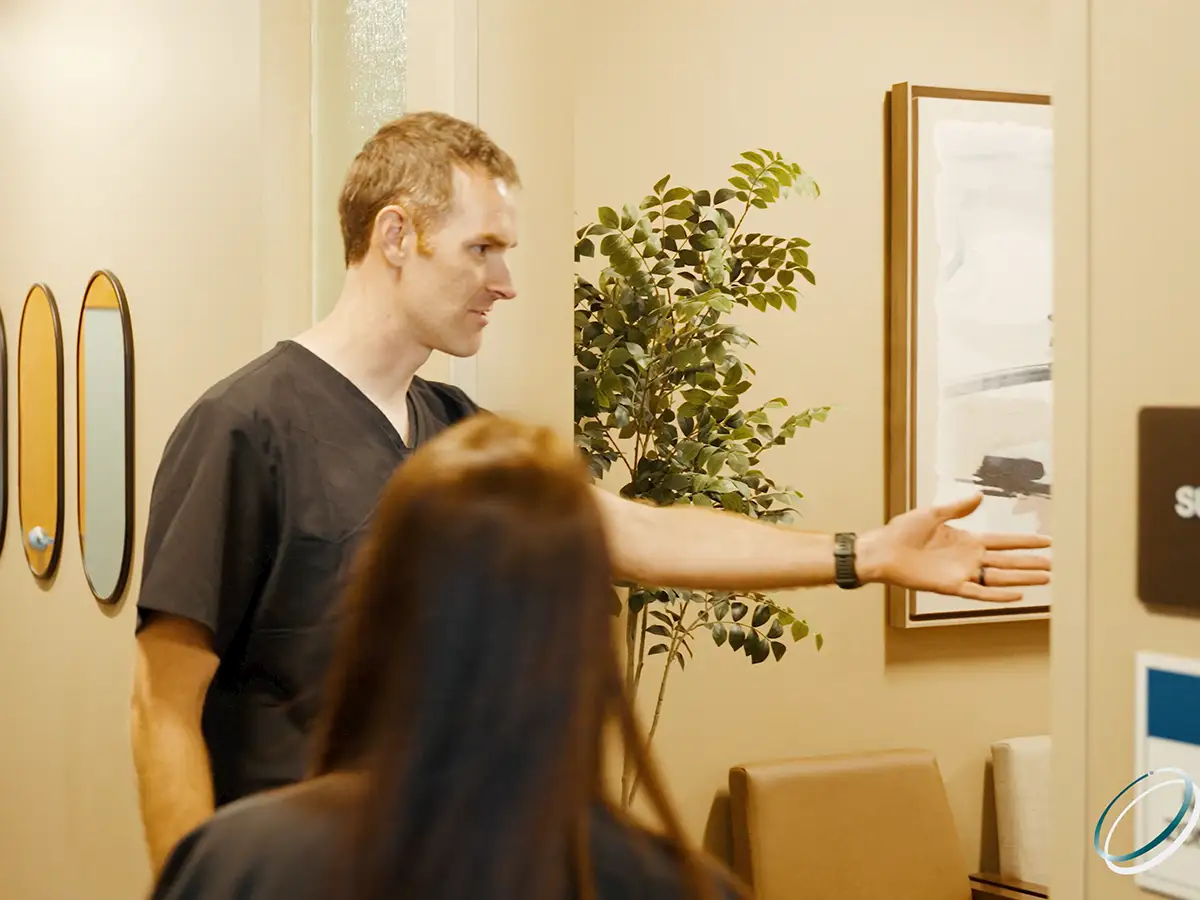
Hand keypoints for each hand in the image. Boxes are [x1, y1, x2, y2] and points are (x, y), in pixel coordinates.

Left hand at [856, 493, 1050, 601]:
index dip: (1024, 541)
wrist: (882, 550)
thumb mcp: (932, 513)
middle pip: (1007, 561)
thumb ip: (957, 508)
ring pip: (999, 577)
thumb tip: (979, 495)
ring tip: (1045, 579)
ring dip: (1022, 578)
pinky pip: (979, 592)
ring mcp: (961, 573)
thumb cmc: (902, 531)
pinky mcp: (950, 586)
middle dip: (1030, 563)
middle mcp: (968, 558)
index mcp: (966, 540)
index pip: (1003, 541)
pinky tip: (1017, 596)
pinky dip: (998, 595)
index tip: (1046, 541)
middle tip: (1055, 565)